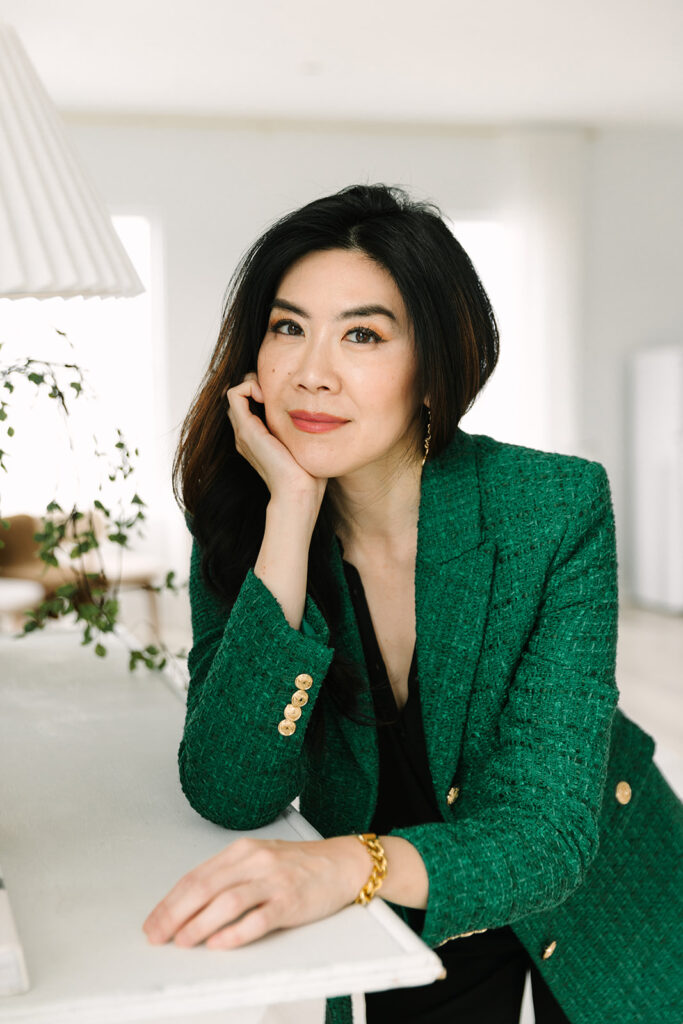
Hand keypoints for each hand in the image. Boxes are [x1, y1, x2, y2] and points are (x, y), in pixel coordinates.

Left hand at [143, 836, 368, 949]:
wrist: (342, 862)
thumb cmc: (299, 864)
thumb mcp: (259, 859)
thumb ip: (228, 876)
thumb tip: (189, 904)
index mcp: (241, 851)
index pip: (195, 876)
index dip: (169, 902)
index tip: (153, 922)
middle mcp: (254, 861)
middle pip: (204, 887)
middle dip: (174, 914)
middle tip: (157, 936)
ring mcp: (273, 880)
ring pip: (227, 902)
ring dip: (199, 924)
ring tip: (183, 941)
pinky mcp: (291, 901)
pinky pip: (258, 918)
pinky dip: (235, 933)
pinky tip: (219, 944)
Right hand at [226, 374, 326, 509]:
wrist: (298, 493)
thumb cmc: (307, 475)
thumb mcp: (304, 446)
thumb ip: (303, 432)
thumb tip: (321, 418)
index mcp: (257, 438)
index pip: (249, 404)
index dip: (263, 391)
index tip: (284, 397)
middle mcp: (246, 435)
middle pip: (241, 397)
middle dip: (257, 384)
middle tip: (278, 392)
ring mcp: (243, 432)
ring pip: (235, 393)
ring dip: (252, 383)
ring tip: (272, 394)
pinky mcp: (246, 430)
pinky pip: (235, 394)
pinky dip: (249, 385)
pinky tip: (269, 396)